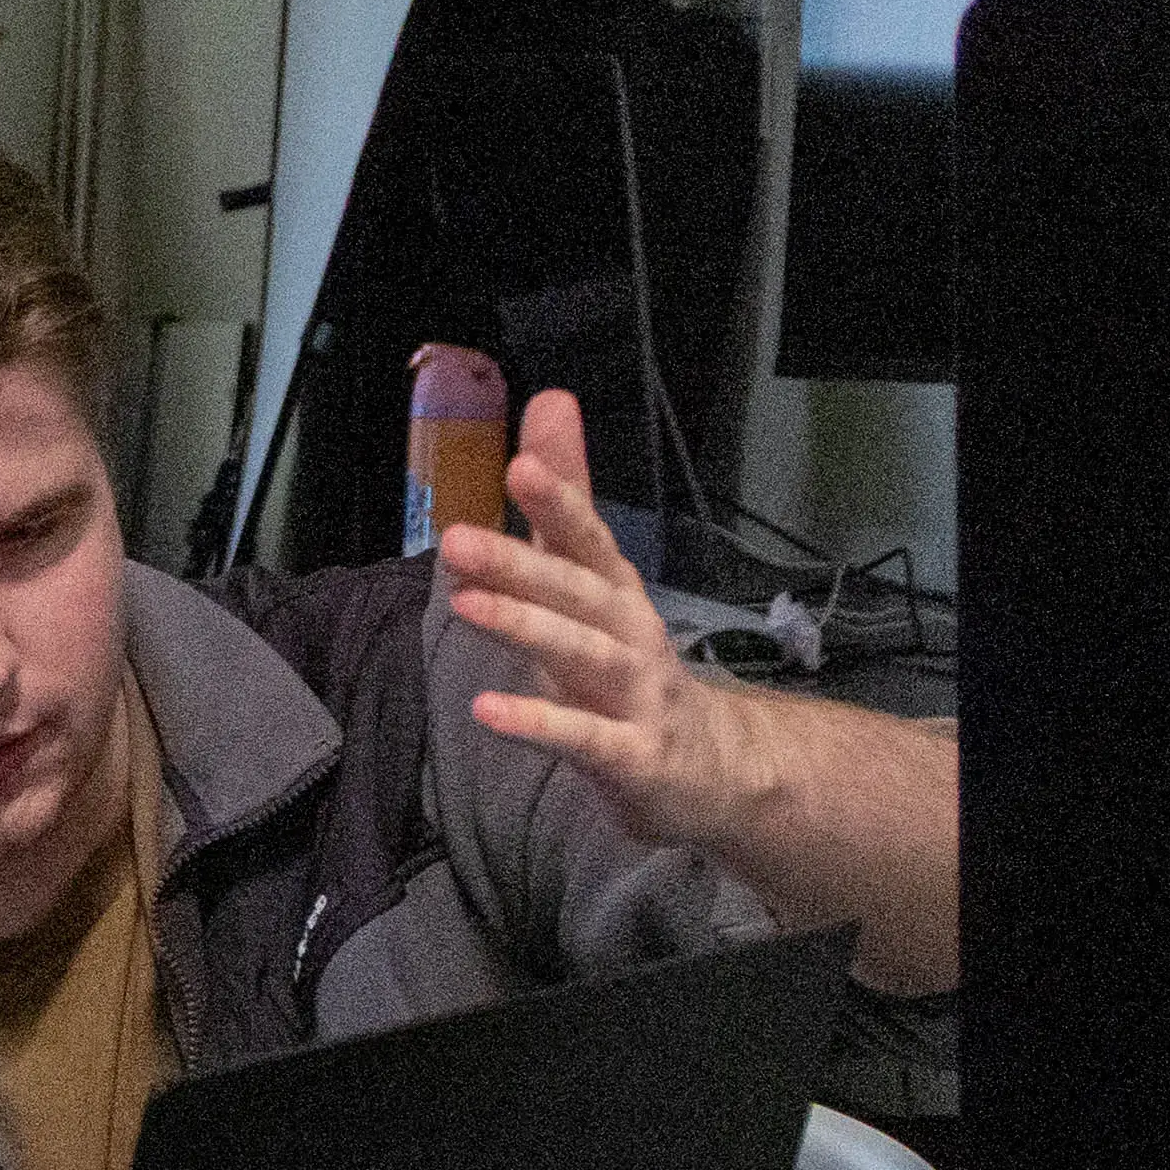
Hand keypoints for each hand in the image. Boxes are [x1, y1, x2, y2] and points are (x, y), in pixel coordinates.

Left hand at [433, 390, 764, 844]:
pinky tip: (486, 711)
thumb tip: (551, 401)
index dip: (559, 503)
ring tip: (464, 608)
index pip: (588, 539)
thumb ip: (567, 503)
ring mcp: (637, 696)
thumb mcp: (595, 584)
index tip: (519, 464)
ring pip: (583, 656)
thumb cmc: (633, 668)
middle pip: (580, 593)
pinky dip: (540, 724)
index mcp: (616, 592)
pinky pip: (584, 740)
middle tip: (456, 540)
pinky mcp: (633, 756)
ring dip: (526, 629)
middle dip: (521, 565)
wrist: (712, 768)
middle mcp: (632, 634)